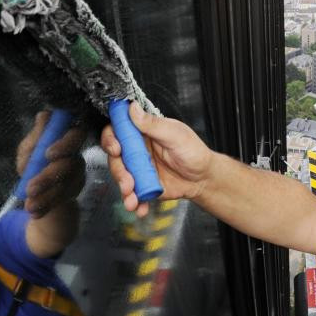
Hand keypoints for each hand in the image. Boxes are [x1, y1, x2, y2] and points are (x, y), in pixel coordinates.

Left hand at [16, 111, 85, 217]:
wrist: (38, 189)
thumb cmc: (32, 162)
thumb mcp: (28, 151)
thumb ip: (35, 139)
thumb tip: (44, 116)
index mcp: (65, 139)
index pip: (75, 135)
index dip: (65, 144)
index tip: (48, 154)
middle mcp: (76, 155)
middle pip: (70, 164)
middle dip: (49, 177)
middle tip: (30, 188)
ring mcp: (78, 174)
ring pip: (65, 185)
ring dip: (46, 196)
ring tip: (29, 205)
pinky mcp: (75, 190)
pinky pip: (62, 199)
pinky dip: (47, 207)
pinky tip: (35, 213)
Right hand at [100, 103, 213, 217]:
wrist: (204, 178)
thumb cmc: (193, 152)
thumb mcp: (175, 134)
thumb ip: (153, 124)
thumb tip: (133, 108)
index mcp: (143, 132)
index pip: (119, 130)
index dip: (111, 138)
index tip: (116, 148)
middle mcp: (138, 150)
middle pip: (115, 157)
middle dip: (118, 170)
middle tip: (127, 179)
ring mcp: (139, 169)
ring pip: (122, 177)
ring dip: (124, 189)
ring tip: (132, 198)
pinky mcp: (143, 185)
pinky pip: (133, 194)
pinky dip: (135, 202)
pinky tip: (139, 207)